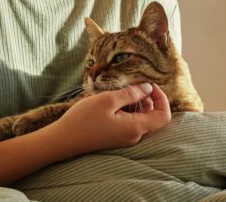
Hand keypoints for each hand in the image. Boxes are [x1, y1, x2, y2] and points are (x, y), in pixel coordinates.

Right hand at [51, 83, 170, 154]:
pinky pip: (130, 122)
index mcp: (135, 128)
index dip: (161, 98)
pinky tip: (111, 102)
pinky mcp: (116, 138)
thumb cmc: (83, 119)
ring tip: (118, 92)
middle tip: (130, 85)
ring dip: (135, 103)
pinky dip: (126, 110)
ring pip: (140, 118)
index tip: (149, 85)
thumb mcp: (108, 100)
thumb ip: (131, 94)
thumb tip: (148, 89)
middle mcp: (134, 136)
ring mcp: (125, 138)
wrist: (63, 140)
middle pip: (153, 116)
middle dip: (146, 98)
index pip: (163, 115)